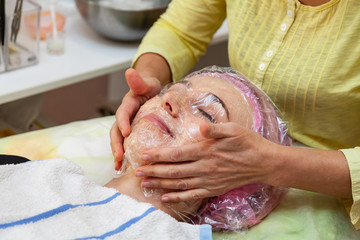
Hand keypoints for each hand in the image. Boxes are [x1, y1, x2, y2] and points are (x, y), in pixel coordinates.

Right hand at [110, 68, 161, 169]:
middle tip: (119, 157)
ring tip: (118, 166)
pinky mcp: (130, 133)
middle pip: (116, 131)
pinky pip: (125, 144)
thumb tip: (130, 71)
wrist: (149, 91)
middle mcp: (124, 117)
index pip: (122, 114)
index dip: (123, 123)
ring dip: (117, 153)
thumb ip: (138, 80)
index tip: (127, 133)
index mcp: (127, 105)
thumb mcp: (146, 83)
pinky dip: (124, 155)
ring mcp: (126, 126)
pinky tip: (125, 166)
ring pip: (118, 140)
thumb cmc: (148, 87)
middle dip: (116, 144)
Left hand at [135, 121, 279, 201]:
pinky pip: (192, 195)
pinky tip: (165, 198)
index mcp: (207, 150)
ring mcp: (209, 180)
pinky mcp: (214, 189)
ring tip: (146, 184)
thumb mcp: (233, 129)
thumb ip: (215, 129)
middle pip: (174, 171)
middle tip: (137, 172)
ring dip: (161, 184)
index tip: (144, 156)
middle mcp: (205, 167)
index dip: (159, 155)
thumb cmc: (247, 142)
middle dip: (154, 171)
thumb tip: (201, 128)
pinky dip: (177, 198)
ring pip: (179, 184)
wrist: (263, 162)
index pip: (177, 154)